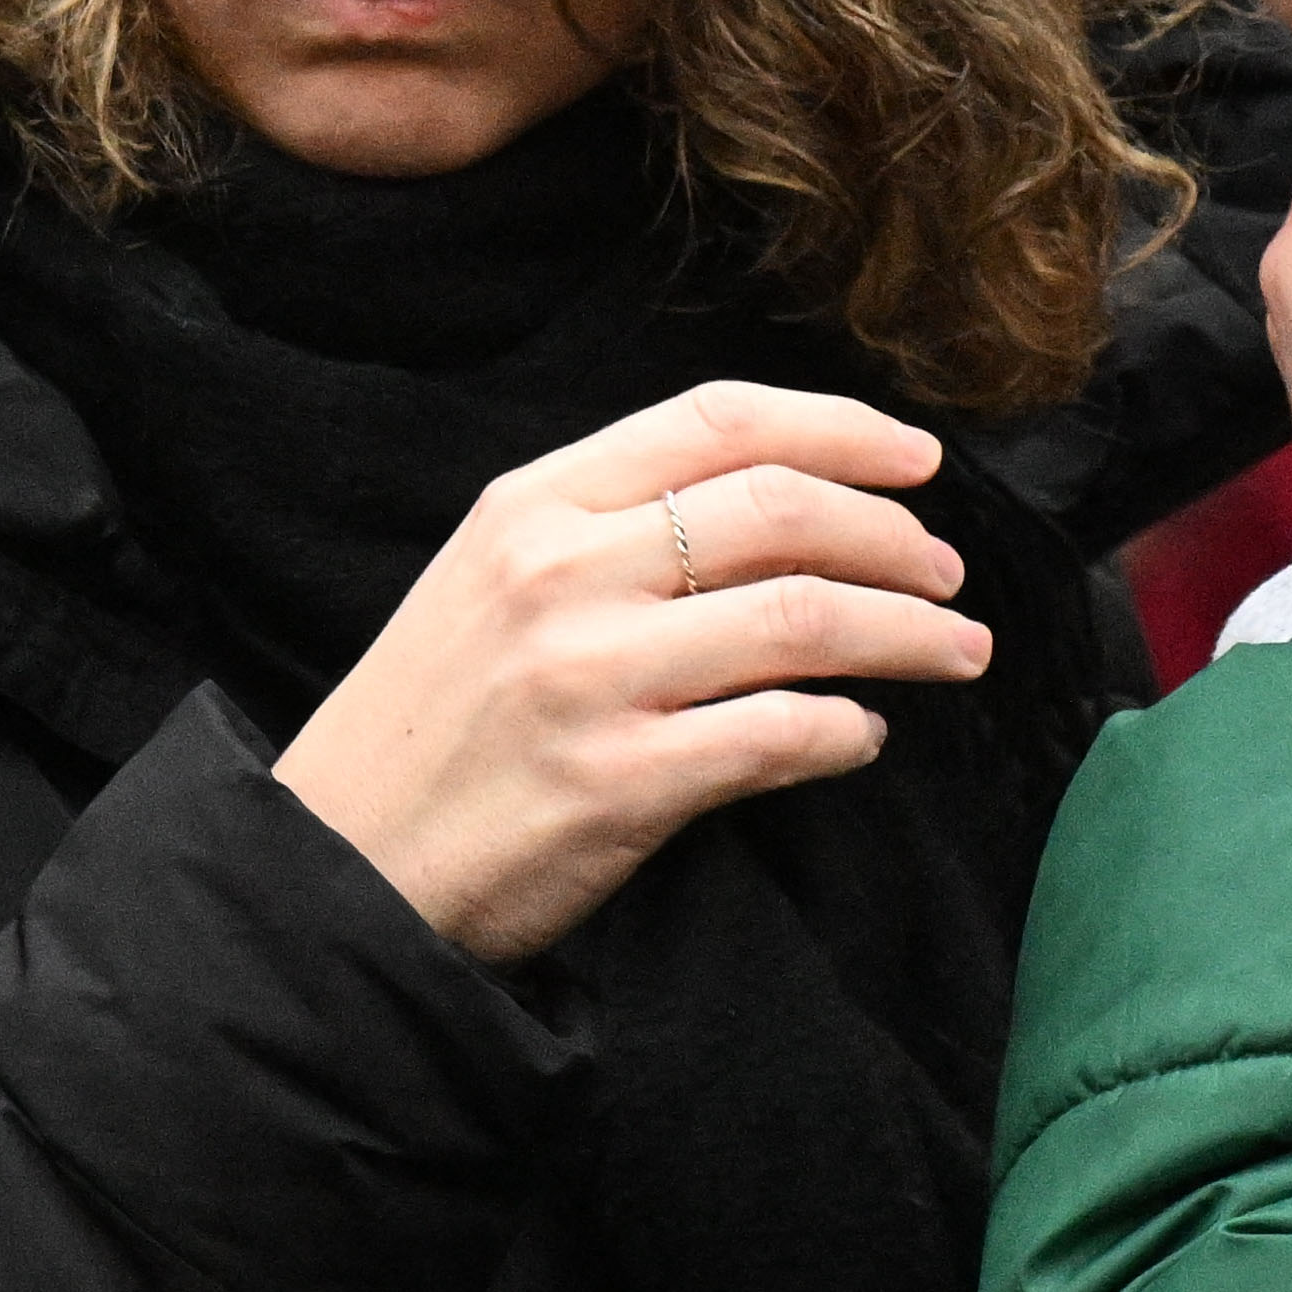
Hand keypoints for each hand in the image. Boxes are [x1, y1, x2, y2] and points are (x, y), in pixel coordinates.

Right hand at [274, 380, 984, 963]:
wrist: (336, 868)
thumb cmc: (431, 729)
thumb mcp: (490, 583)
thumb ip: (609, 531)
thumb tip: (781, 510)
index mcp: (533, 506)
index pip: (719, 423)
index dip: (842, 429)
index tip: (919, 459)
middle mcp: (563, 573)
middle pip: (784, 510)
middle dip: (896, 538)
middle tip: (949, 576)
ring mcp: (590, 676)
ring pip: (806, 617)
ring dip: (907, 632)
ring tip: (955, 650)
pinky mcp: (619, 782)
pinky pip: (784, 733)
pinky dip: (849, 731)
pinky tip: (862, 737)